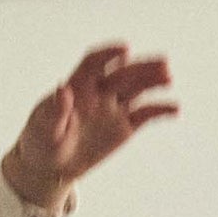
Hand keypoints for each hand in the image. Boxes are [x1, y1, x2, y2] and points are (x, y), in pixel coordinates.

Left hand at [2, 44, 177, 210]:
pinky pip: (146, 115)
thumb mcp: (42, 129)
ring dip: (154, 82)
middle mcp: (99, 92)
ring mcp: (114, 107)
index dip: (109, 54)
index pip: (94, 63)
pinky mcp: (125, 126)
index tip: (125, 49)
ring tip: (169, 79)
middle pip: (123, 73)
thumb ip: (54, 110)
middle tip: (162, 64)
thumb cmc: (41, 142)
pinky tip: (175, 110)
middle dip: (142, 67)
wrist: (51, 167)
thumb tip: (62, 89)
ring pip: (138, 89)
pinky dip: (160, 111)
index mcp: (77, 86)